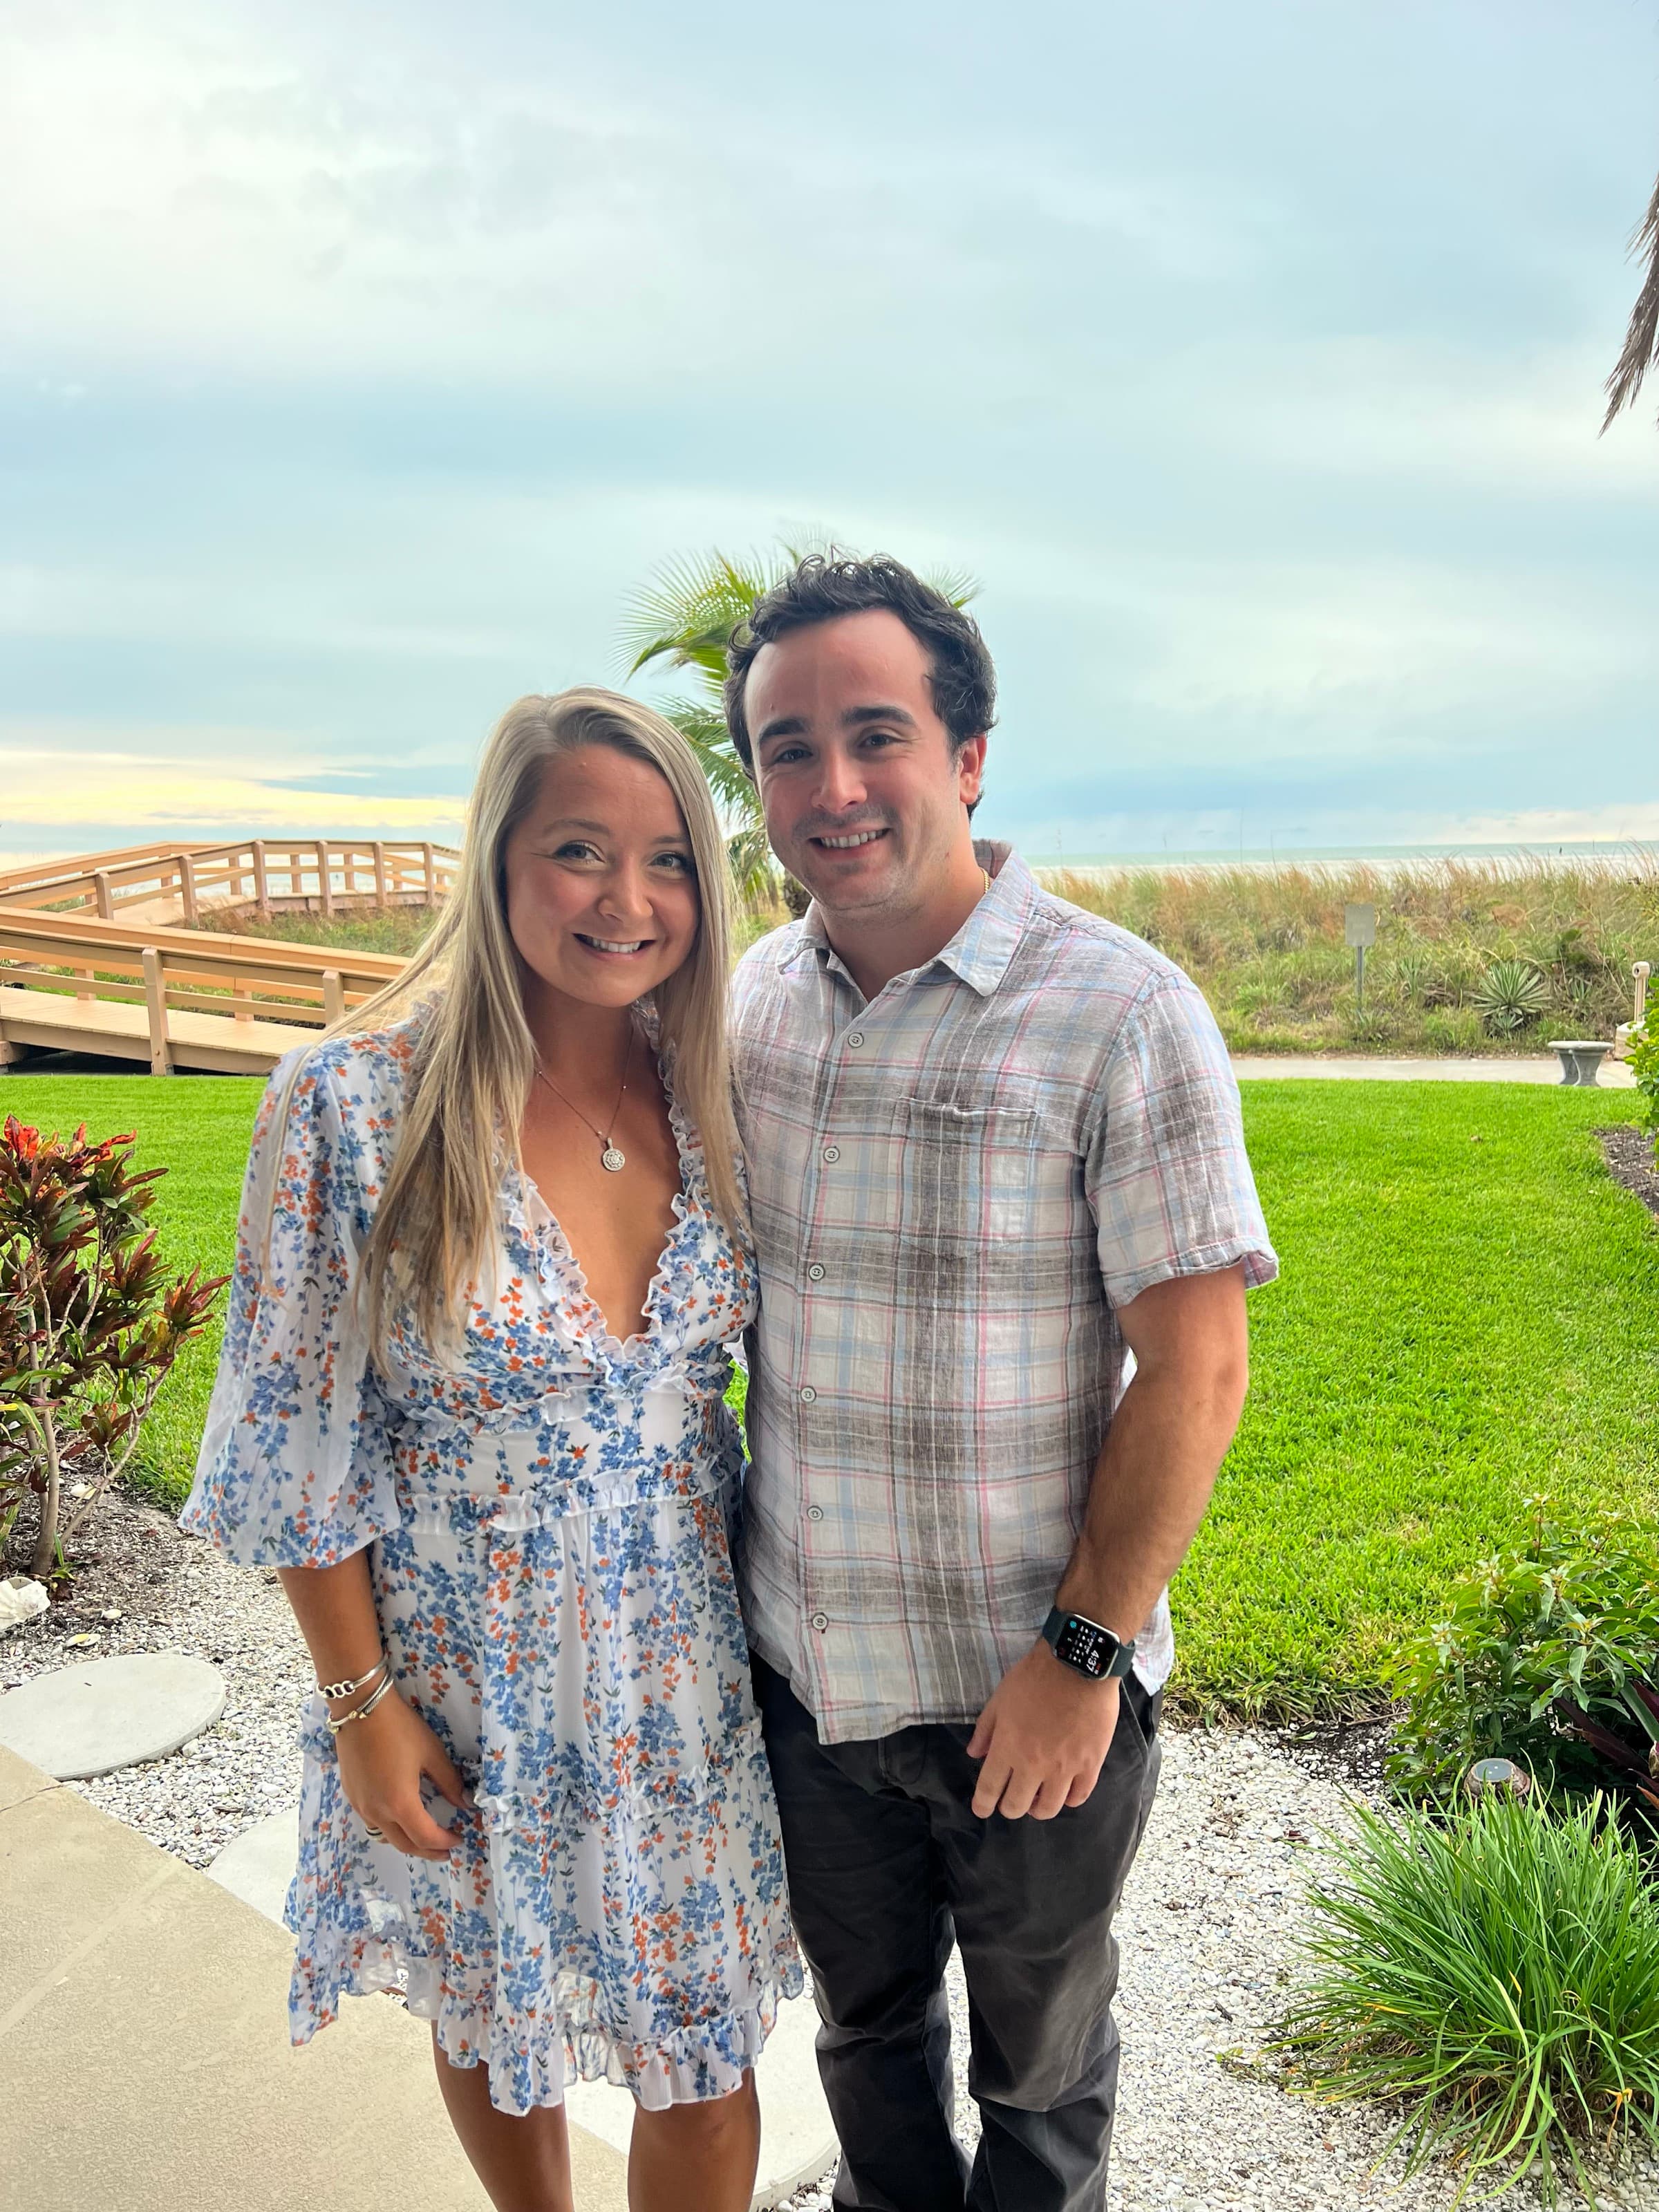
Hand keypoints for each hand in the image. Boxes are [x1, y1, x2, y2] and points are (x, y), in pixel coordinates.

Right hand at [333, 1688, 470, 1858]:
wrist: (360, 1709)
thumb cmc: (400, 1729)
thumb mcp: (431, 1752)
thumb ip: (449, 1781)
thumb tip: (464, 1803)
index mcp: (400, 1804)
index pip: (426, 1837)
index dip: (444, 1842)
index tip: (459, 1839)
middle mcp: (377, 1812)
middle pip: (404, 1845)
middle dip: (427, 1851)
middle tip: (445, 1850)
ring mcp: (360, 1806)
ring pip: (386, 1837)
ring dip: (407, 1841)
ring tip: (424, 1836)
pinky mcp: (351, 1795)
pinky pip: (372, 1822)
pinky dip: (390, 1828)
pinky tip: (399, 1816)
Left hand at [966, 1641, 1119, 1819]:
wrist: (1077, 1665)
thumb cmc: (1034, 1678)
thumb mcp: (1000, 1699)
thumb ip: (985, 1730)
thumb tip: (974, 1754)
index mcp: (1008, 1748)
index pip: (989, 1789)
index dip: (982, 1804)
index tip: (981, 1810)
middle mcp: (1034, 1765)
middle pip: (1017, 1805)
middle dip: (1009, 1808)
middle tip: (1010, 1802)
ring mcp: (1064, 1768)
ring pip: (1049, 1808)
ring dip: (1038, 1809)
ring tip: (1037, 1801)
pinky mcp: (1090, 1764)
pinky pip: (1078, 1796)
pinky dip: (1068, 1800)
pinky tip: (1064, 1792)